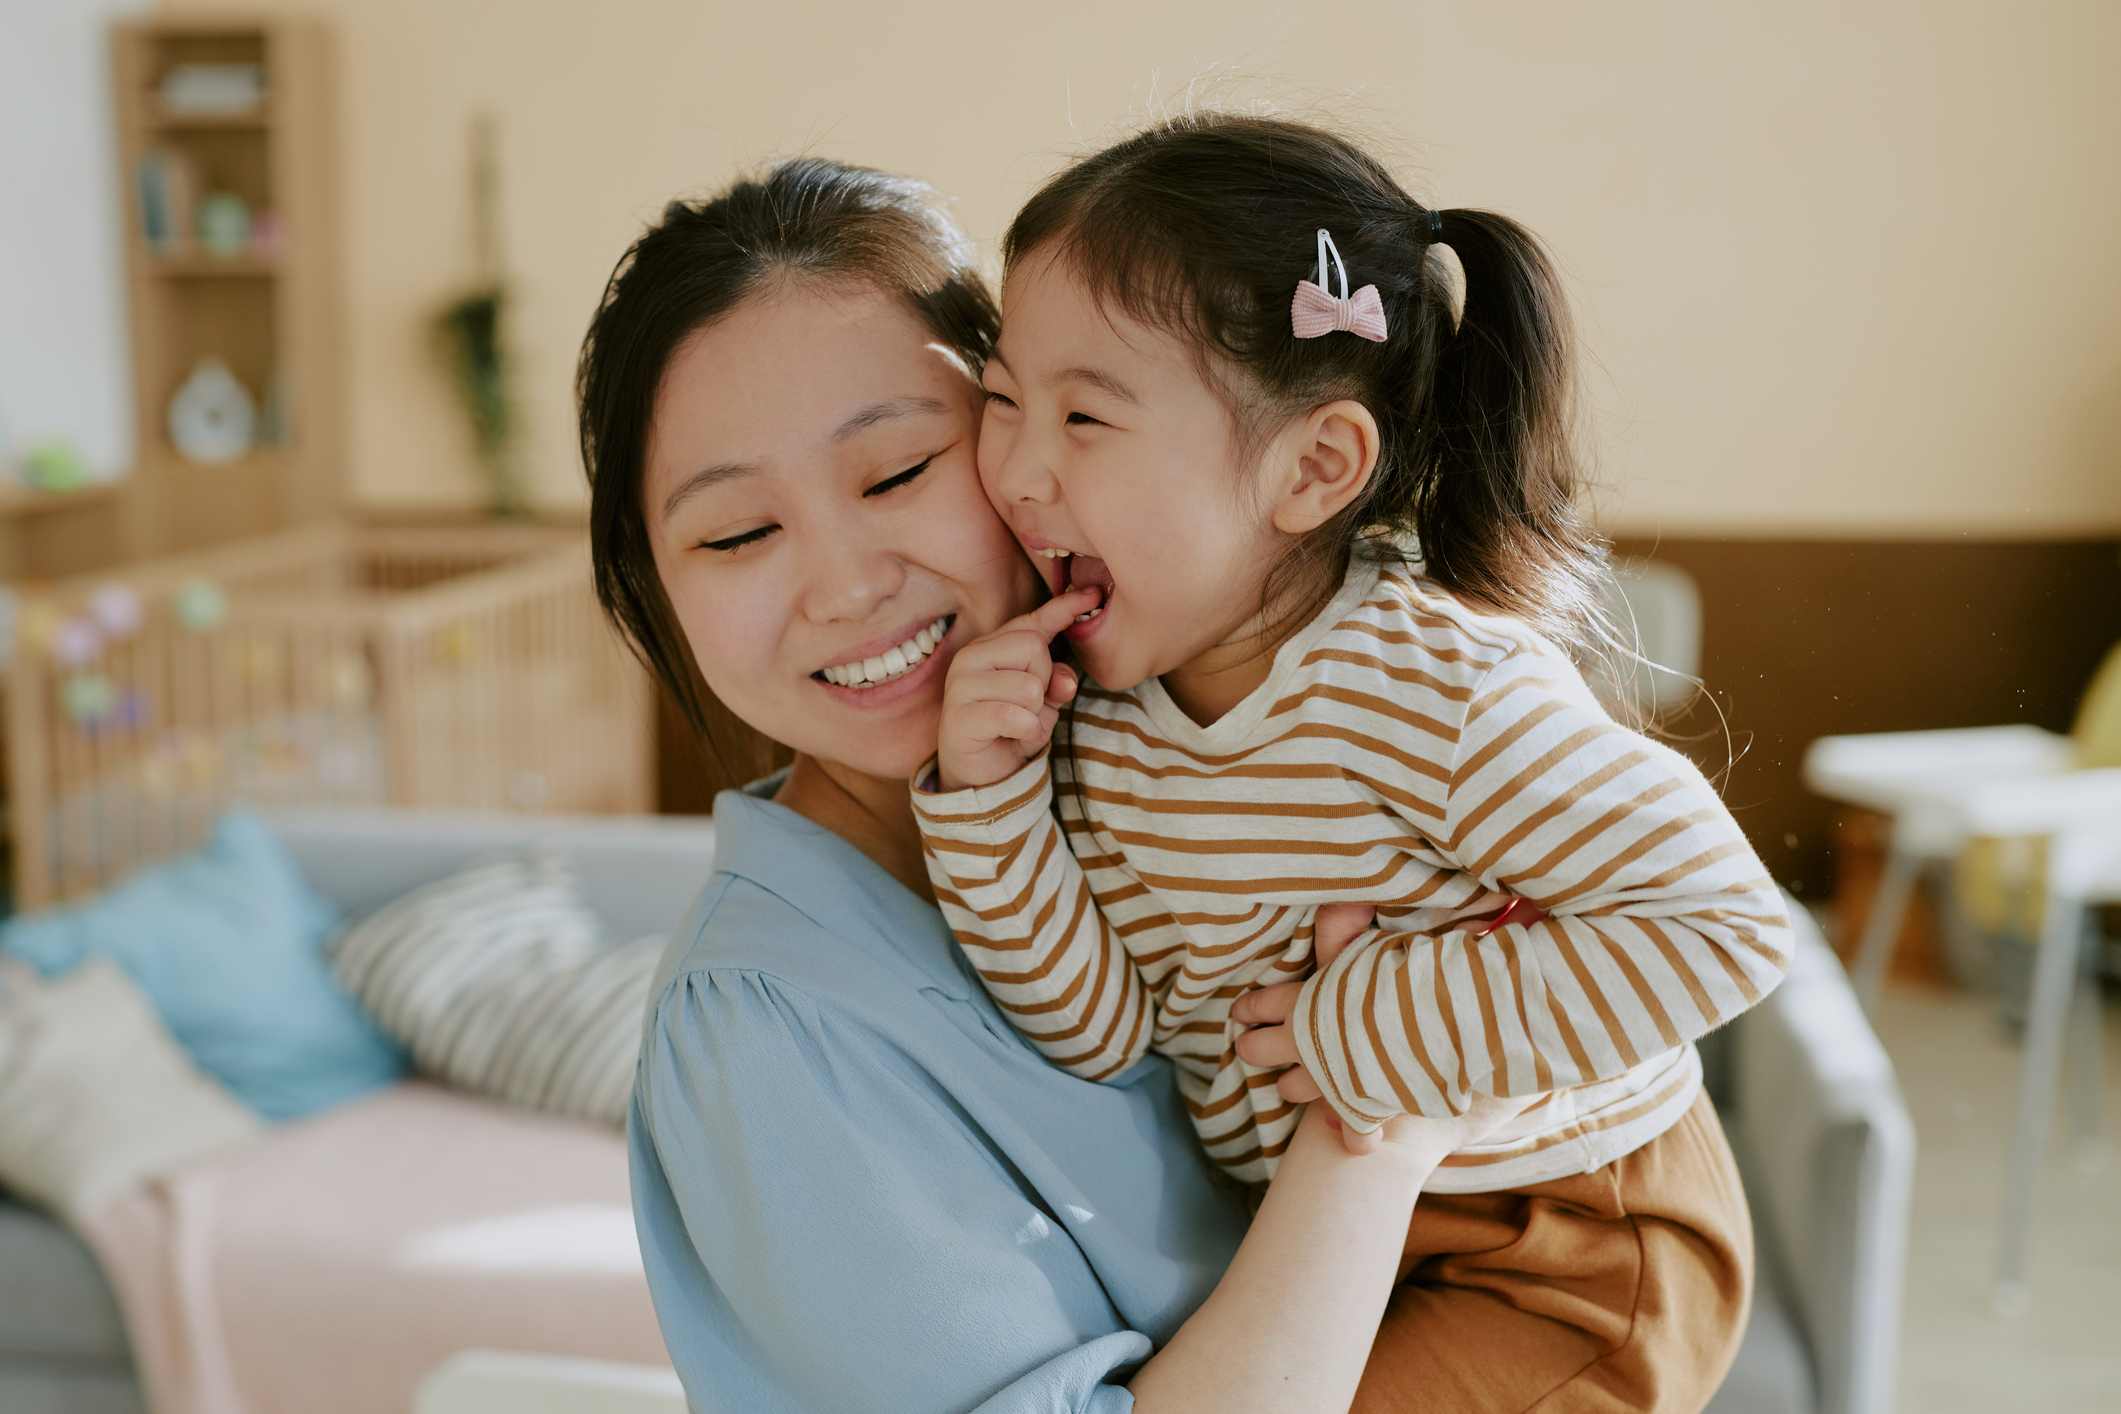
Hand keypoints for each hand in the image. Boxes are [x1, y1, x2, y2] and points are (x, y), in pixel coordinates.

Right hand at [936, 588, 1100, 791]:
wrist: (982, 776)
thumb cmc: (1011, 730)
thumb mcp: (1044, 702)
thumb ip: (1057, 681)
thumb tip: (1066, 682)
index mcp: (991, 646)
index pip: (1032, 622)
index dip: (1064, 608)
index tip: (1093, 594)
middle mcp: (971, 658)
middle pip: (1034, 648)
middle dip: (1045, 682)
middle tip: (1031, 706)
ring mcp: (960, 687)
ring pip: (1028, 686)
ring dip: (1036, 714)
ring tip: (1022, 726)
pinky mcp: (959, 718)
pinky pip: (1013, 715)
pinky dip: (1027, 732)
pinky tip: (1019, 738)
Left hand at [1231, 903, 1378, 1152]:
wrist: (1438, 1027)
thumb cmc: (1401, 977)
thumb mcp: (1368, 945)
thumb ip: (1342, 928)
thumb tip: (1338, 901)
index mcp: (1302, 1003)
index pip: (1257, 1007)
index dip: (1250, 1009)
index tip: (1243, 1012)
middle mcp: (1307, 1046)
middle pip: (1259, 1054)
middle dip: (1257, 1049)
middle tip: (1258, 1045)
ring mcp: (1331, 1082)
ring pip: (1293, 1092)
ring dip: (1298, 1086)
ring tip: (1308, 1080)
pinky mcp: (1363, 1109)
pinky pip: (1352, 1130)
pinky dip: (1354, 1134)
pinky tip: (1357, 1137)